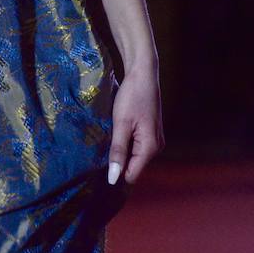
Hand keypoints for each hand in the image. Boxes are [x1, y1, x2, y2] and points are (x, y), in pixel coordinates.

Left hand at [108, 60, 164, 185]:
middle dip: (117, 162)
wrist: (143, 73)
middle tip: (99, 152)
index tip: (97, 170)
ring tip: (107, 140)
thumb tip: (113, 179)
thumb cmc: (132, 96)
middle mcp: (156, 147)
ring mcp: (155, 140)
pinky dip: (125, 143)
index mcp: (150, 148)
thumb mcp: (121, 123)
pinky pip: (136, 146)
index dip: (115, 174)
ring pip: (134, 156)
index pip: (131, 175)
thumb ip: (118, 152)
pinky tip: (116, 133)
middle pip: (133, 166)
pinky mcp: (151, 132)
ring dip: (120, 151)